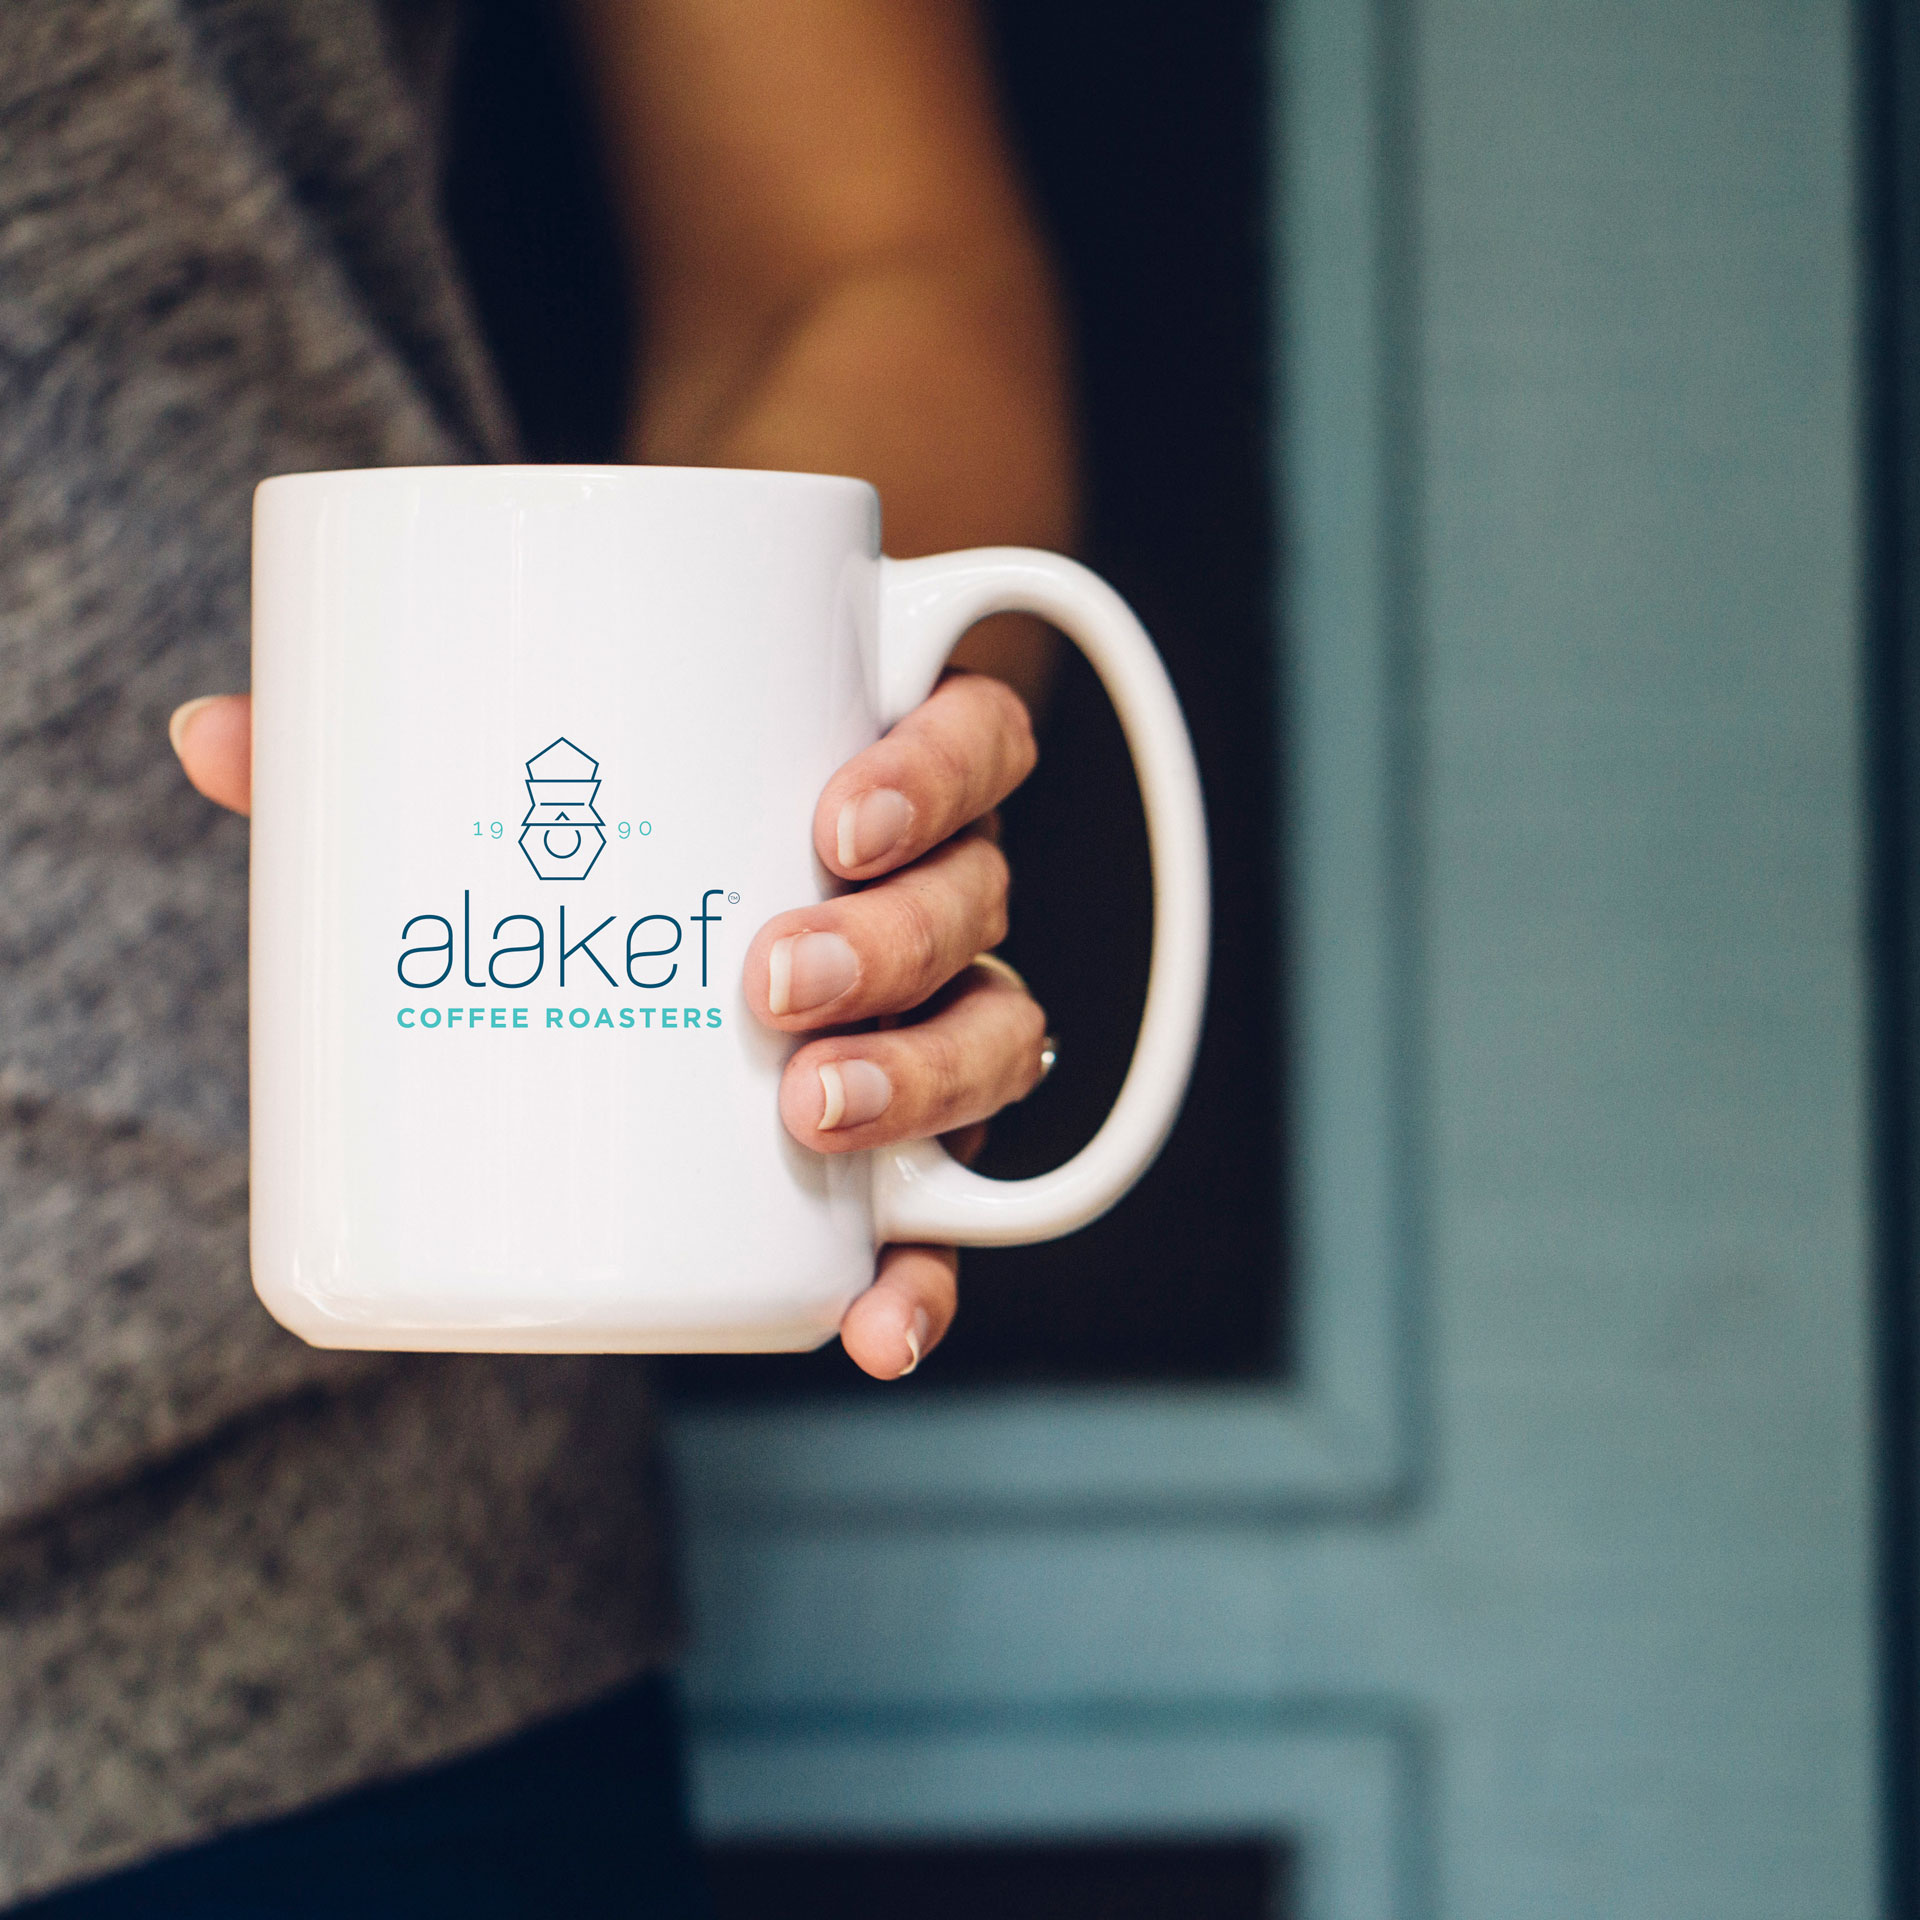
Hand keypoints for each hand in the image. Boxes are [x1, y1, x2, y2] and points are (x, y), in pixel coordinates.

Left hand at [170, 675, 1050, 1379]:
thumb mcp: (504, 810)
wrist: (624, 988)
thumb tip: (206, 730)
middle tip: (765, 984)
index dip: (939, 769)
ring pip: (997, 1042)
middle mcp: (930, 904)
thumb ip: (380, 761)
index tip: (833, 815)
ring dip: (925, 1082)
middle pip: (978, 900)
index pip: (972, 738)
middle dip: (894, 942)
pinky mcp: (904, 1163)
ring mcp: (931, 1030)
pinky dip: (926, 1278)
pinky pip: (957, 1221)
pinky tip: (872, 1330)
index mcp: (866, 789)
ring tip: (809, 1116)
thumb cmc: (589, 871)